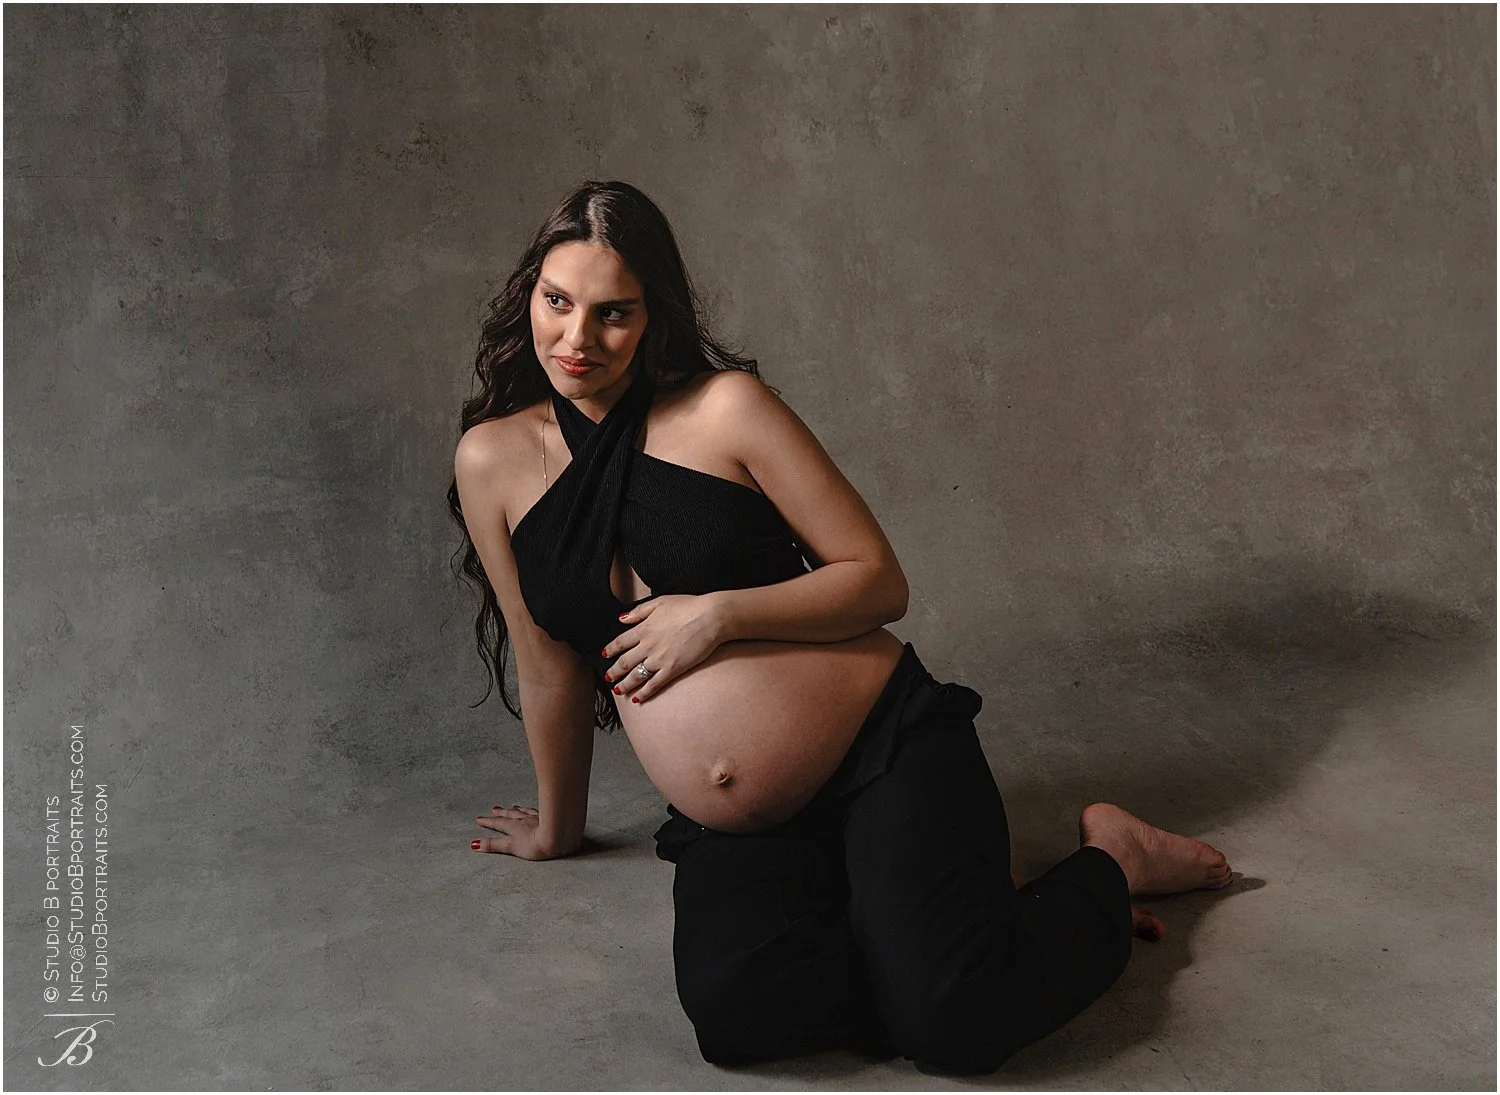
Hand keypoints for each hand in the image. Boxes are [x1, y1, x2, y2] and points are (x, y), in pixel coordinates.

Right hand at [472, 804, 564, 860]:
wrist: (558, 837)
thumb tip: (474, 845)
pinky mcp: (548, 818)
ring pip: (523, 811)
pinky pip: (537, 811)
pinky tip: (534, 809)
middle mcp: (524, 819)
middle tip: (493, 809)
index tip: (479, 819)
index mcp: (514, 826)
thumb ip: (493, 845)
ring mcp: (536, 817)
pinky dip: (532, 810)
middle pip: (509, 815)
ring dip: (516, 809)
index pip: (498, 823)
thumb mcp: (510, 846)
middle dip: (500, 813)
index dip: (488, 821)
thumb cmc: (535, 844)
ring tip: (512, 806)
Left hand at [602, 593, 725, 703]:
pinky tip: (637, 698)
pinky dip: (644, 693)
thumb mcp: (660, 602)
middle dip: (614, 671)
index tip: (606, 655)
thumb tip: (622, 618)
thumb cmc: (688, 606)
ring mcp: (659, 659)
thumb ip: (639, 611)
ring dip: (625, 684)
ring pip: (636, 676)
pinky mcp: (673, 669)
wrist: (710, 617)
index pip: (620, 642)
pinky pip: (654, 684)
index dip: (611, 649)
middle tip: (608, 677)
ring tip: (618, 690)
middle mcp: (648, 645)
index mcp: (644, 628)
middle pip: (625, 662)